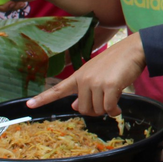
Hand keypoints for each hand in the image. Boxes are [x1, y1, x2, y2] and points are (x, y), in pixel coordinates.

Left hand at [27, 32, 145, 115]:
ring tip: (114, 103)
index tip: (29, 105)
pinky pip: (108, 108)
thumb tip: (75, 106)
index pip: (58, 89)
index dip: (43, 98)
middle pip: (83, 108)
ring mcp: (96, 82)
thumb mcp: (97, 74)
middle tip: (105, 105)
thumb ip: (84, 90)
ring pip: (96, 109)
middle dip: (95, 111)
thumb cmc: (117, 62)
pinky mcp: (110, 86)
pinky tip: (118, 108)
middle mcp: (84, 79)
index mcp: (79, 75)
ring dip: (106, 110)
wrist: (134, 50)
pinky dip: (114, 111)